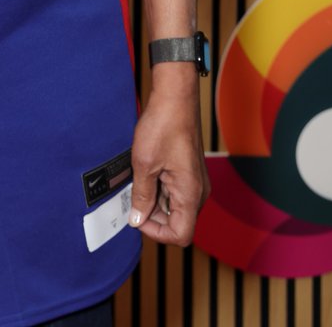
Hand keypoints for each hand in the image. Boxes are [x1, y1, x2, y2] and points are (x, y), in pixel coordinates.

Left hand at [127, 77, 208, 245]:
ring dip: (154, 200)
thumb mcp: (144, 163)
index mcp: (191, 193)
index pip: (180, 235)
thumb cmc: (164, 124)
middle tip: (133, 195)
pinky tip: (145, 172)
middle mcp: (198, 191)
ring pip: (174, 207)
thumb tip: (137, 219)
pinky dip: (158, 188)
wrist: (175, 96)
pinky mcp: (189, 172)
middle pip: (177, 222)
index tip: (137, 216)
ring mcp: (195, 181)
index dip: (156, 232)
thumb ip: (142, 195)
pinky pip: (174, 191)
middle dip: (152, 215)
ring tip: (138, 179)